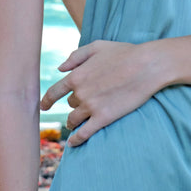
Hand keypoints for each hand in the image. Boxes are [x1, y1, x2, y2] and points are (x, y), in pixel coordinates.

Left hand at [40, 40, 158, 145]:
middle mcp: (80, 93)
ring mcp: (91, 107)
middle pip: (70, 104)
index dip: (47, 100)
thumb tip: (59, 68)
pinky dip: (77, 139)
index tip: (44, 106)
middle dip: (75, 105)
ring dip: (73, 123)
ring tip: (75, 125)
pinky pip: (84, 133)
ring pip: (74, 120)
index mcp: (76, 75)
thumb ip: (76, 56)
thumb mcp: (97, 47)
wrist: (147, 66)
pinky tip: (74, 143)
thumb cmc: (124, 52)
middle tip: (83, 105)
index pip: (55, 92)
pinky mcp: (104, 118)